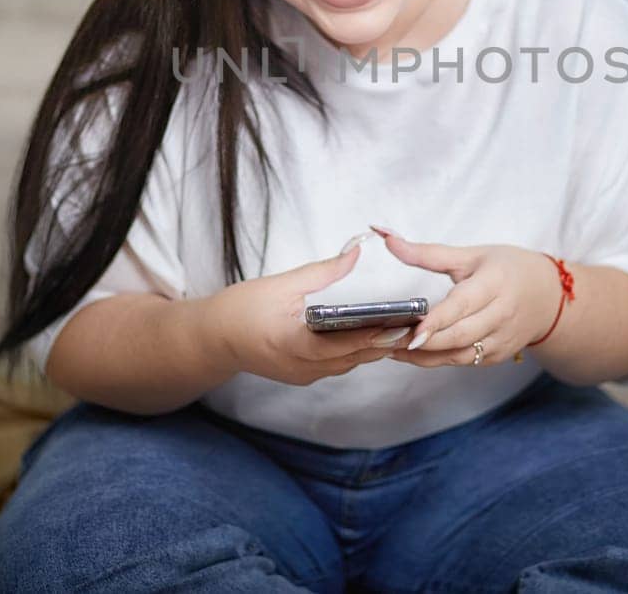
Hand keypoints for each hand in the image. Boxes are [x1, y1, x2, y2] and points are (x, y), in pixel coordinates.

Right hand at [210, 242, 416, 386]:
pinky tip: (373, 334)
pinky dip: (356, 350)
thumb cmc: (240, 309)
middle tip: (417, 323)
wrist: (210, 339)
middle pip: (354, 357)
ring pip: (349, 363)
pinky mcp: (302, 374)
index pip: (345, 344)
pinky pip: (338, 365)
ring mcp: (303, 375)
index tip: (404, 323)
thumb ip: (322, 271)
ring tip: (404, 325)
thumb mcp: (281, 285)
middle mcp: (302, 367)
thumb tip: (355, 252)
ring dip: (374, 347)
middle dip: (385, 341)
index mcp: (294, 344)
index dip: (377, 335)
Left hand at [371, 225, 561, 368]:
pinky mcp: (498, 355)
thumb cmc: (507, 269)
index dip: (438, 320)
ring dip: (424, 356)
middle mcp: (502, 314)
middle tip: (388, 339)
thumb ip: (427, 252)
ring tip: (392, 347)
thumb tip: (386, 237)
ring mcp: (502, 339)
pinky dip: (437, 360)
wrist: (549, 296)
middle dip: (424, 342)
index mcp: (495, 283)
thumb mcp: (470, 255)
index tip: (413, 330)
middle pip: (459, 335)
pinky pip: (464, 361)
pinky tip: (412, 353)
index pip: (463, 305)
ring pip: (459, 355)